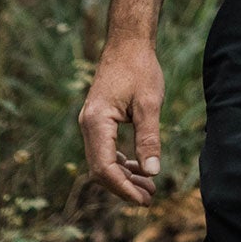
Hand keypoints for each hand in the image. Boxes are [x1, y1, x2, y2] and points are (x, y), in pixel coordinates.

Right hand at [79, 36, 165, 205]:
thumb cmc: (139, 68)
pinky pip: (105, 150)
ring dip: (123, 176)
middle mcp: (88, 125)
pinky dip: (120, 162)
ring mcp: (91, 123)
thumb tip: (153, 171)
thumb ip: (149, 138)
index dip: (123, 188)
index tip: (144, 199)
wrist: (127, 42)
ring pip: (102, 161)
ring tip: (148, 187)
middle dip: (124, 186)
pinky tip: (138, 167)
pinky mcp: (98, 121)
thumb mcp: (149, 104)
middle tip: (150, 198)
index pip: (104, 167)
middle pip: (100, 169)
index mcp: (96, 122)